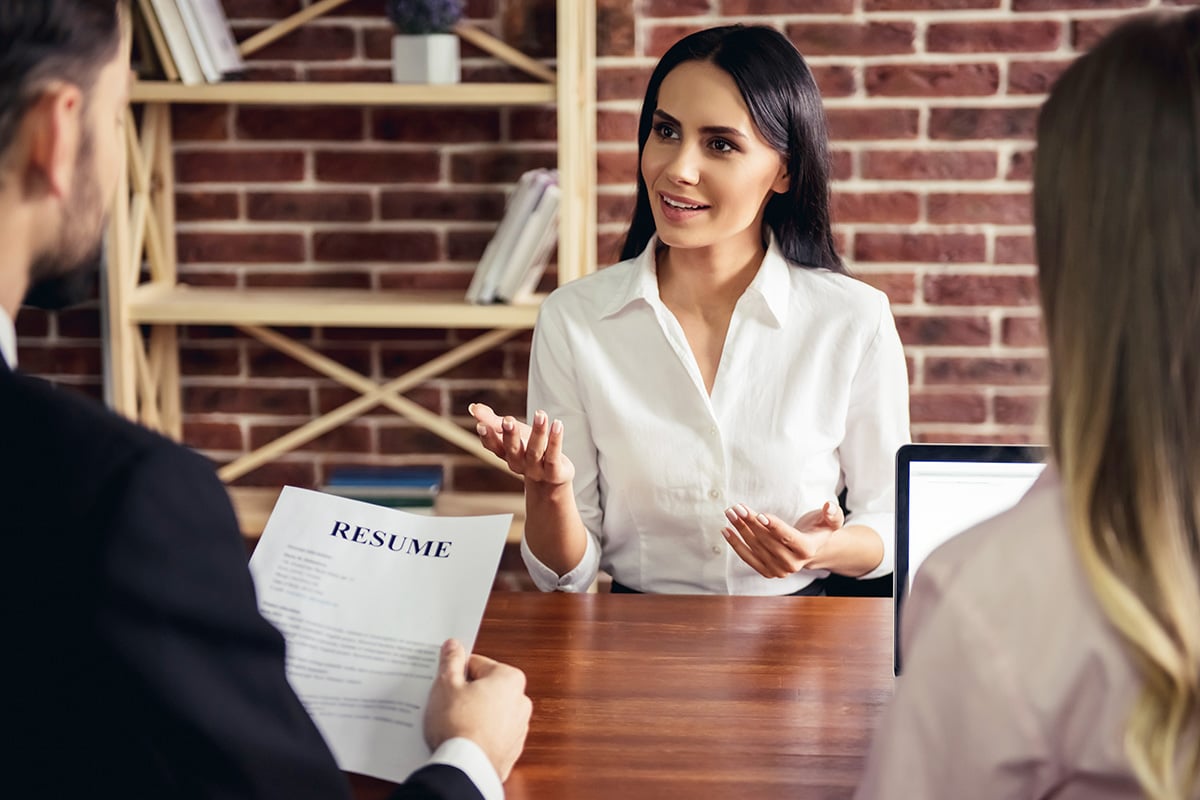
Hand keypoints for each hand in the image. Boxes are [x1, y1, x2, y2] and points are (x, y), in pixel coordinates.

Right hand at [424, 639, 531, 781]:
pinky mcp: (511, 749)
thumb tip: (454, 645)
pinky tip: (462, 739)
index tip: (445, 683)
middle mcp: (521, 701)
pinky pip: (491, 733)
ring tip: (453, 724)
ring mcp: (518, 727)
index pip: (477, 664)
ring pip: (488, 712)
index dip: (456, 673)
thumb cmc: (459, 724)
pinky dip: (478, 734)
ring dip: (472, 715)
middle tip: (446, 704)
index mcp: (510, 678)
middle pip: (485, 688)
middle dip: (466, 694)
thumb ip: (451, 661)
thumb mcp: (447, 684)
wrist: (466, 767)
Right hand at [468, 403, 574, 486]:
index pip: (493, 446)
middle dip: (509, 435)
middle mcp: (518, 463)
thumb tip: (472, 407)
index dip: (487, 437)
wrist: (553, 478)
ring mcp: (536, 470)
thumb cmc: (529, 450)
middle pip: (512, 450)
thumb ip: (493, 421)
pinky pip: (553, 456)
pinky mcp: (554, 473)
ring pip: (535, 451)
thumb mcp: (513, 433)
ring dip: (538, 432)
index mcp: (506, 453)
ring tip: (540, 414)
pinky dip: (555, 440)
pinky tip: (557, 424)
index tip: (482, 424)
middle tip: (508, 419)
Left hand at [722, 501, 843, 578]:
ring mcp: (779, 570)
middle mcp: (793, 564)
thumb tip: (828, 506)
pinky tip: (726, 531)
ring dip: (740, 530)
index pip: (789, 538)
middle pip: (768, 541)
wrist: (813, 549)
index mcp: (808, 549)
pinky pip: (748, 558)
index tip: (760, 515)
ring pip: (756, 547)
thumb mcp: (831, 520)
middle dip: (751, 523)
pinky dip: (736, 544)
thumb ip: (832, 513)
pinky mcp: (767, 572)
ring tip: (730, 513)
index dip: (774, 526)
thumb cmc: (819, 529)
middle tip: (737, 507)